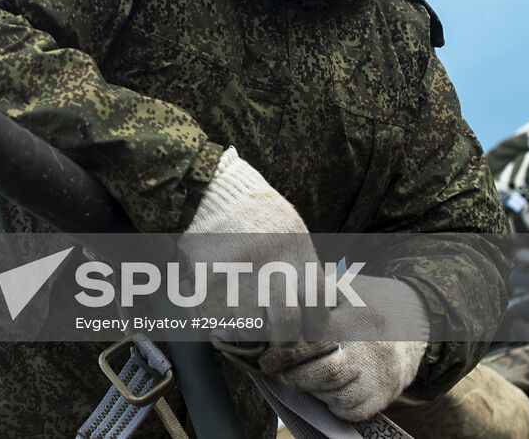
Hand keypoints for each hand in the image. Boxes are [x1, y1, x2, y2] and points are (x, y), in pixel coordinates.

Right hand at [181, 147, 319, 342]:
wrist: (215, 190)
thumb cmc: (255, 210)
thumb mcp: (292, 230)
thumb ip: (303, 264)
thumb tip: (318, 298)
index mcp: (296, 258)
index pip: (318, 306)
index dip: (314, 324)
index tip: (306, 328)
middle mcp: (270, 270)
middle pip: (286, 324)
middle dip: (283, 337)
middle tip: (277, 337)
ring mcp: (239, 277)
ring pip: (251, 327)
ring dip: (249, 331)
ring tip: (245, 326)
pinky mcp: (210, 282)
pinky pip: (218, 317)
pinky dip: (221, 323)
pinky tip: (222, 316)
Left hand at [260, 275, 428, 420]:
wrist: (417, 319)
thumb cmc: (368, 299)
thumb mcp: (343, 286)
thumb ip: (312, 295)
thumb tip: (273, 307)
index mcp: (358, 319)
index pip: (316, 343)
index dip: (286, 354)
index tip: (267, 359)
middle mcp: (374, 350)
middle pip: (328, 374)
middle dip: (296, 376)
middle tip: (277, 370)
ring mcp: (383, 376)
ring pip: (339, 397)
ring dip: (313, 390)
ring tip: (302, 375)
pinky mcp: (387, 395)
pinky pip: (354, 411)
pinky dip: (333, 404)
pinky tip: (325, 387)